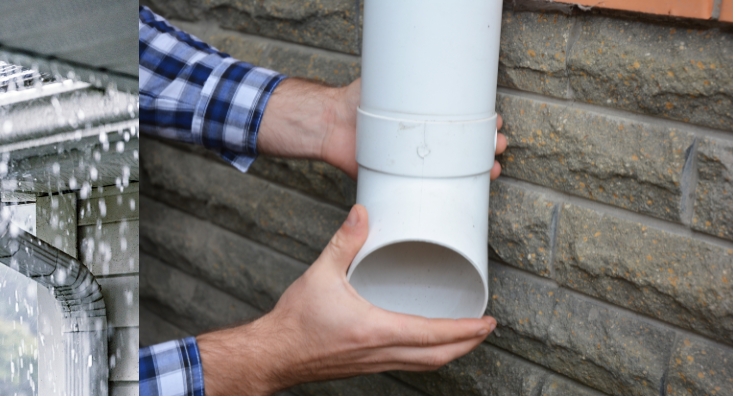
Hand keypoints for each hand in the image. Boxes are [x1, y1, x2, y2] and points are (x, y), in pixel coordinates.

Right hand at [196, 205, 495, 394]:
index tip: (487, 321)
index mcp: (376, 330)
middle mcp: (381, 352)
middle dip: (467, 344)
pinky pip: (407, 365)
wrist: (273, 353)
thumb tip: (361, 213)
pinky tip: (422, 342)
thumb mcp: (320, 274)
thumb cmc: (295, 321)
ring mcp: (374, 363)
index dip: (466, 329)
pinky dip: (426, 355)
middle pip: (438, 357)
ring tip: (462, 335)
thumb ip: (344, 242)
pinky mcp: (366, 366)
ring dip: (449, 352)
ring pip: (425, 365)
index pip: (434, 334)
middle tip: (484, 328)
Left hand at [257, 78, 508, 179]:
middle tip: (497, 144)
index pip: (464, 123)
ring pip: (454, 170)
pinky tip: (466, 192)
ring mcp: (415, 162)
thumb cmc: (360, 102)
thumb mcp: (389, 85)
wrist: (332, 124)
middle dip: (488, 147)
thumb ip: (408, 78)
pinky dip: (448, 192)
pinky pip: (427, 189)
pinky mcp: (400, 180)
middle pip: (466, 147)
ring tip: (492, 169)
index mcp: (428, 119)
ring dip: (478, 170)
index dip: (483, 125)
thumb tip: (428, 62)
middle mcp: (425, 142)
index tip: (496, 124)